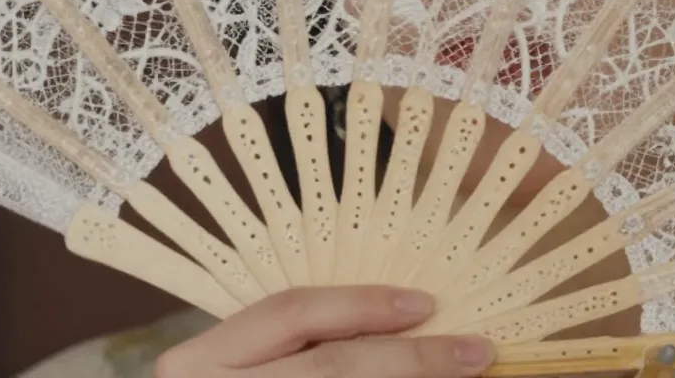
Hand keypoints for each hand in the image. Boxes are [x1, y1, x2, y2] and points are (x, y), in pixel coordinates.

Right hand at [155, 286, 496, 377]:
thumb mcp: (253, 369)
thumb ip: (307, 348)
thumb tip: (405, 319)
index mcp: (199, 363)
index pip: (290, 312)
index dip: (362, 304)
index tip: (425, 304)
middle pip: (332, 366)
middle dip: (413, 358)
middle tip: (475, 351)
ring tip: (464, 376)